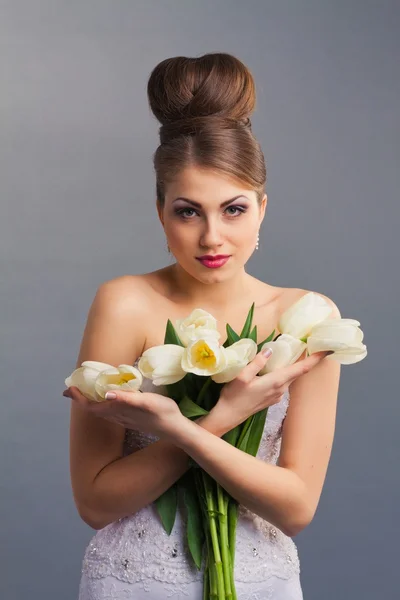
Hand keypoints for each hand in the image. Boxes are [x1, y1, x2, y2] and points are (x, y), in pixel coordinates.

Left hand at [63, 386, 183, 439]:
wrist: (176, 430)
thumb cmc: (163, 413)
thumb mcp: (147, 401)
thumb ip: (127, 398)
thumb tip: (105, 394)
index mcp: (118, 411)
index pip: (92, 406)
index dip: (79, 398)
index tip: (69, 389)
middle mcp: (118, 417)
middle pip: (94, 409)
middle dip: (81, 399)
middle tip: (73, 388)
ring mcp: (124, 419)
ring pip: (102, 411)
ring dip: (92, 402)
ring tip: (87, 392)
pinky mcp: (131, 419)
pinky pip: (111, 412)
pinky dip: (103, 404)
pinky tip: (108, 399)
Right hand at [213, 349, 332, 427]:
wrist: (227, 417)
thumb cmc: (233, 396)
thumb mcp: (242, 376)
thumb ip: (257, 362)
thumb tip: (270, 349)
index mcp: (276, 382)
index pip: (301, 369)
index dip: (315, 359)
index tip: (327, 350)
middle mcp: (280, 389)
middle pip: (297, 372)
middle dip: (305, 358)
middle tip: (308, 343)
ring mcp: (277, 395)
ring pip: (289, 377)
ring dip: (292, 365)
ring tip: (292, 351)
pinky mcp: (271, 398)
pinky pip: (282, 382)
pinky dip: (283, 372)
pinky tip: (275, 366)